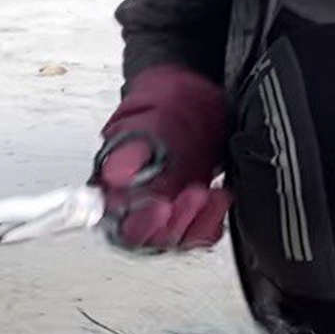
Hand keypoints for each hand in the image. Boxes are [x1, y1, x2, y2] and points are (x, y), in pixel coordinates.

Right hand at [97, 65, 229, 253]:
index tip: (161, 207)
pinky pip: (201, 229)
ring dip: (197, 221)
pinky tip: (220, 196)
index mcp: (115, 187)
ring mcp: (166, 208)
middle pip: (151, 238)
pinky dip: (213, 218)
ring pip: (177, 237)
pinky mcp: (191, 210)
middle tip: (193, 195)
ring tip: (211, 194)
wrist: (192, 96)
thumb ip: (130, 148)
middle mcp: (138, 204)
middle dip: (175, 222)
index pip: (120, 223)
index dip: (141, 223)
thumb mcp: (147, 118)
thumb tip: (114, 174)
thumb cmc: (163, 102)